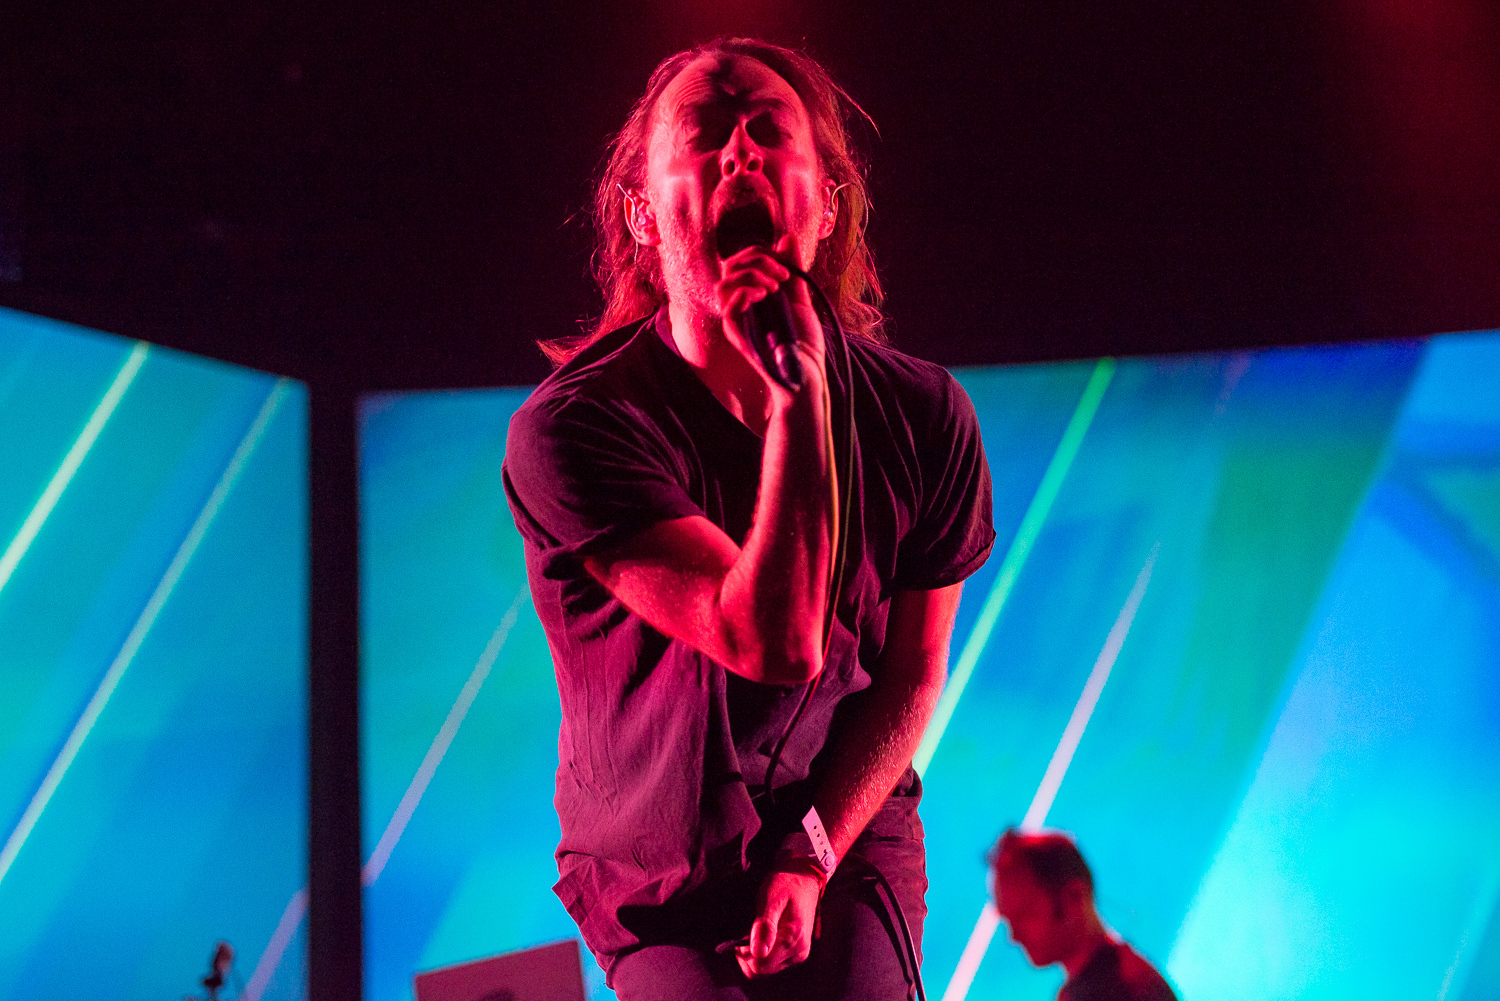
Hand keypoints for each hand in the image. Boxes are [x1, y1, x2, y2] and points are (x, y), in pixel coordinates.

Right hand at [714, 234, 825, 389]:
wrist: (807, 372)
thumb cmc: (803, 341)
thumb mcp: (800, 298)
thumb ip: (792, 269)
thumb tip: (787, 238)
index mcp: (751, 294)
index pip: (742, 260)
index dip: (761, 253)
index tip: (786, 266)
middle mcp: (739, 305)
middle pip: (729, 266)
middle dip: (757, 260)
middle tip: (783, 275)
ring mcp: (736, 320)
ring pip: (722, 284)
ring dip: (750, 276)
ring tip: (774, 287)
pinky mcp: (736, 335)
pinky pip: (727, 307)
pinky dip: (744, 293)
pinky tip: (764, 297)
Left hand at [733, 865, 822, 978]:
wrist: (804, 877)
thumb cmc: (785, 884)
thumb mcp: (771, 899)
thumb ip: (764, 926)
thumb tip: (757, 953)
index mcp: (793, 940)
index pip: (759, 965)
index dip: (744, 953)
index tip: (742, 935)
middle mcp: (799, 952)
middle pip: (762, 970)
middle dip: (748, 955)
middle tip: (747, 932)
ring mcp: (799, 954)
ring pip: (767, 969)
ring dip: (755, 955)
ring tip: (755, 932)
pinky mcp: (797, 953)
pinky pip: (774, 963)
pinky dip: (764, 953)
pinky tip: (763, 936)